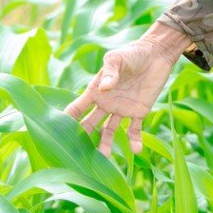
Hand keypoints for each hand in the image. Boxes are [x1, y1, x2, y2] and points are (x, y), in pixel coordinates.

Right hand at [63, 22, 188, 157]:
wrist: (156, 55)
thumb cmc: (132, 53)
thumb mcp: (117, 59)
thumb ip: (110, 73)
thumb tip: (103, 88)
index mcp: (96, 91)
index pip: (77, 108)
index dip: (67, 119)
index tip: (56, 133)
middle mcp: (106, 104)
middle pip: (90, 124)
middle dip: (83, 137)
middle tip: (75, 154)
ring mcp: (121, 109)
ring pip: (110, 132)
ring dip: (106, 145)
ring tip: (104, 159)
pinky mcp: (139, 112)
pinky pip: (135, 130)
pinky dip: (135, 140)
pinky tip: (136, 149)